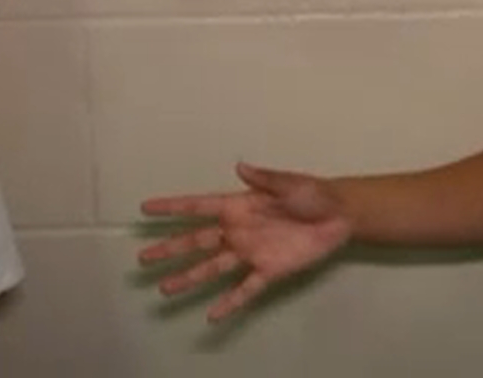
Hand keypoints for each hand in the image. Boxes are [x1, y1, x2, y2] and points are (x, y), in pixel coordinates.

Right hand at [138, 162, 351, 321]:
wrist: (340, 217)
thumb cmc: (313, 194)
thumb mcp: (288, 182)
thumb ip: (263, 179)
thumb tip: (239, 167)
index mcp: (238, 205)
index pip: (198, 206)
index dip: (172, 208)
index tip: (145, 209)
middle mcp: (237, 230)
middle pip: (196, 241)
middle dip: (170, 249)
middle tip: (143, 258)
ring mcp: (250, 252)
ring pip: (212, 267)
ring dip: (189, 278)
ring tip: (165, 288)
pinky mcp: (267, 271)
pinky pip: (244, 289)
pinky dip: (229, 302)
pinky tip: (212, 315)